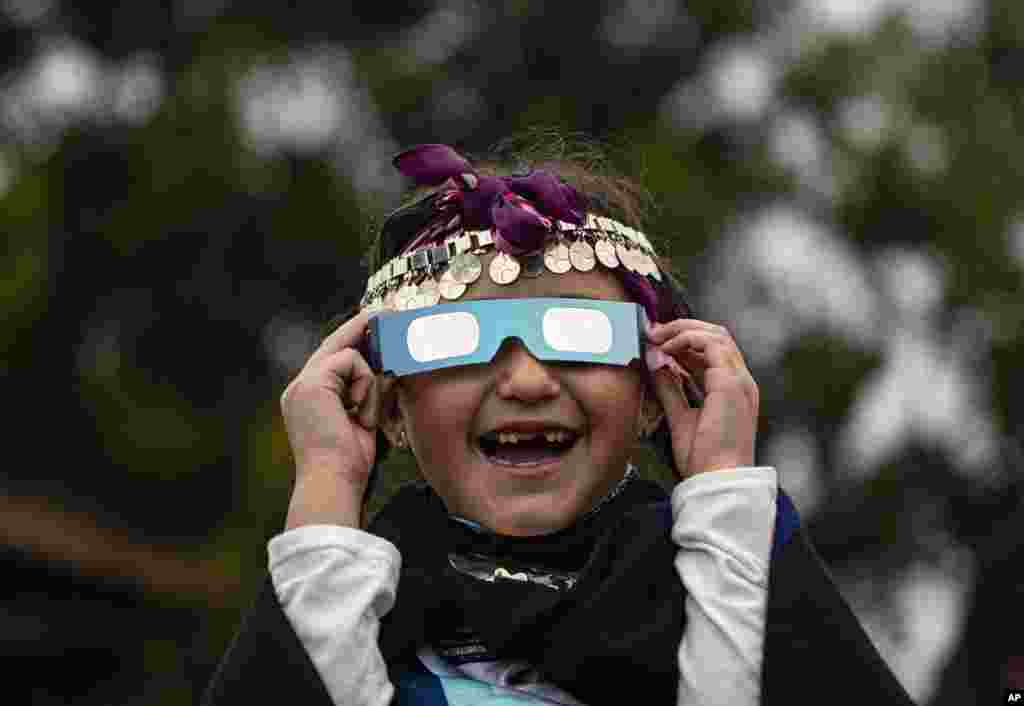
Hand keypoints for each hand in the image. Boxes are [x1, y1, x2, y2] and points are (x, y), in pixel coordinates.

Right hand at [279, 308, 379, 527]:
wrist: (333, 481)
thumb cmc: (348, 462)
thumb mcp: (361, 420)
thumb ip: (366, 393)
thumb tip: (386, 370)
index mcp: (308, 398)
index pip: (332, 359)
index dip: (353, 340)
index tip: (374, 325)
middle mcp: (299, 387)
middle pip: (334, 346)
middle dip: (360, 327)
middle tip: (383, 311)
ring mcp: (302, 384)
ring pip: (347, 355)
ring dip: (367, 383)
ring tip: (363, 416)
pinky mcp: (312, 383)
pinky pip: (351, 362)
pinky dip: (364, 386)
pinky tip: (358, 413)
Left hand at [645, 319, 758, 479]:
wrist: (717, 481)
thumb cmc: (703, 459)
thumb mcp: (680, 417)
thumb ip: (670, 390)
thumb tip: (655, 364)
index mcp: (733, 390)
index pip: (712, 352)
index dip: (684, 341)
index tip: (656, 342)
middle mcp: (741, 381)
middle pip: (717, 336)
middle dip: (683, 328)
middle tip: (653, 331)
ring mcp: (739, 380)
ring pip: (716, 334)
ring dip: (683, 330)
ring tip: (656, 336)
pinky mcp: (730, 383)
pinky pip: (711, 344)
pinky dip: (687, 339)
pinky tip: (666, 348)